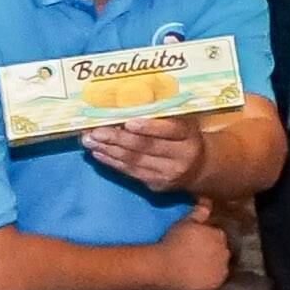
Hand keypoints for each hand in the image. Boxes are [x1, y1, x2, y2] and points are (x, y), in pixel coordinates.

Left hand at [82, 113, 209, 192]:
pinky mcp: (156, 185)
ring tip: (89, 141)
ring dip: (108, 150)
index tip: (128, 123)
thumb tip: (128, 104)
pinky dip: (112, 162)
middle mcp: (181, 156)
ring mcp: (168, 173)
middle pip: (146, 147)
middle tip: (95, 132)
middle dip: (117, 139)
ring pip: (134, 160)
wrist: (200, 168)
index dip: (149, 127)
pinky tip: (98, 153)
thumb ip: (163, 116)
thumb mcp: (183, 123)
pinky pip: (130, 172)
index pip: (170, 130)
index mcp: (189, 135)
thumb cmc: (185, 138)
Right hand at [152, 200, 231, 289]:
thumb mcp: (185, 223)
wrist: (163, 266)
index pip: (219, 236)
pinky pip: (217, 279)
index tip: (198, 243)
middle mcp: (225, 251)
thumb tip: (208, 200)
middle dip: (213, 251)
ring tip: (198, 266)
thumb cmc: (172, 242)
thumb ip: (199, 212)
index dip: (209, 239)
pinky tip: (201, 276)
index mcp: (219, 235)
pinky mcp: (216, 283)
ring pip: (221, 265)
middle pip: (222, 250)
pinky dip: (212, 277)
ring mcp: (221, 269)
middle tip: (197, 255)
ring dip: (214, 264)